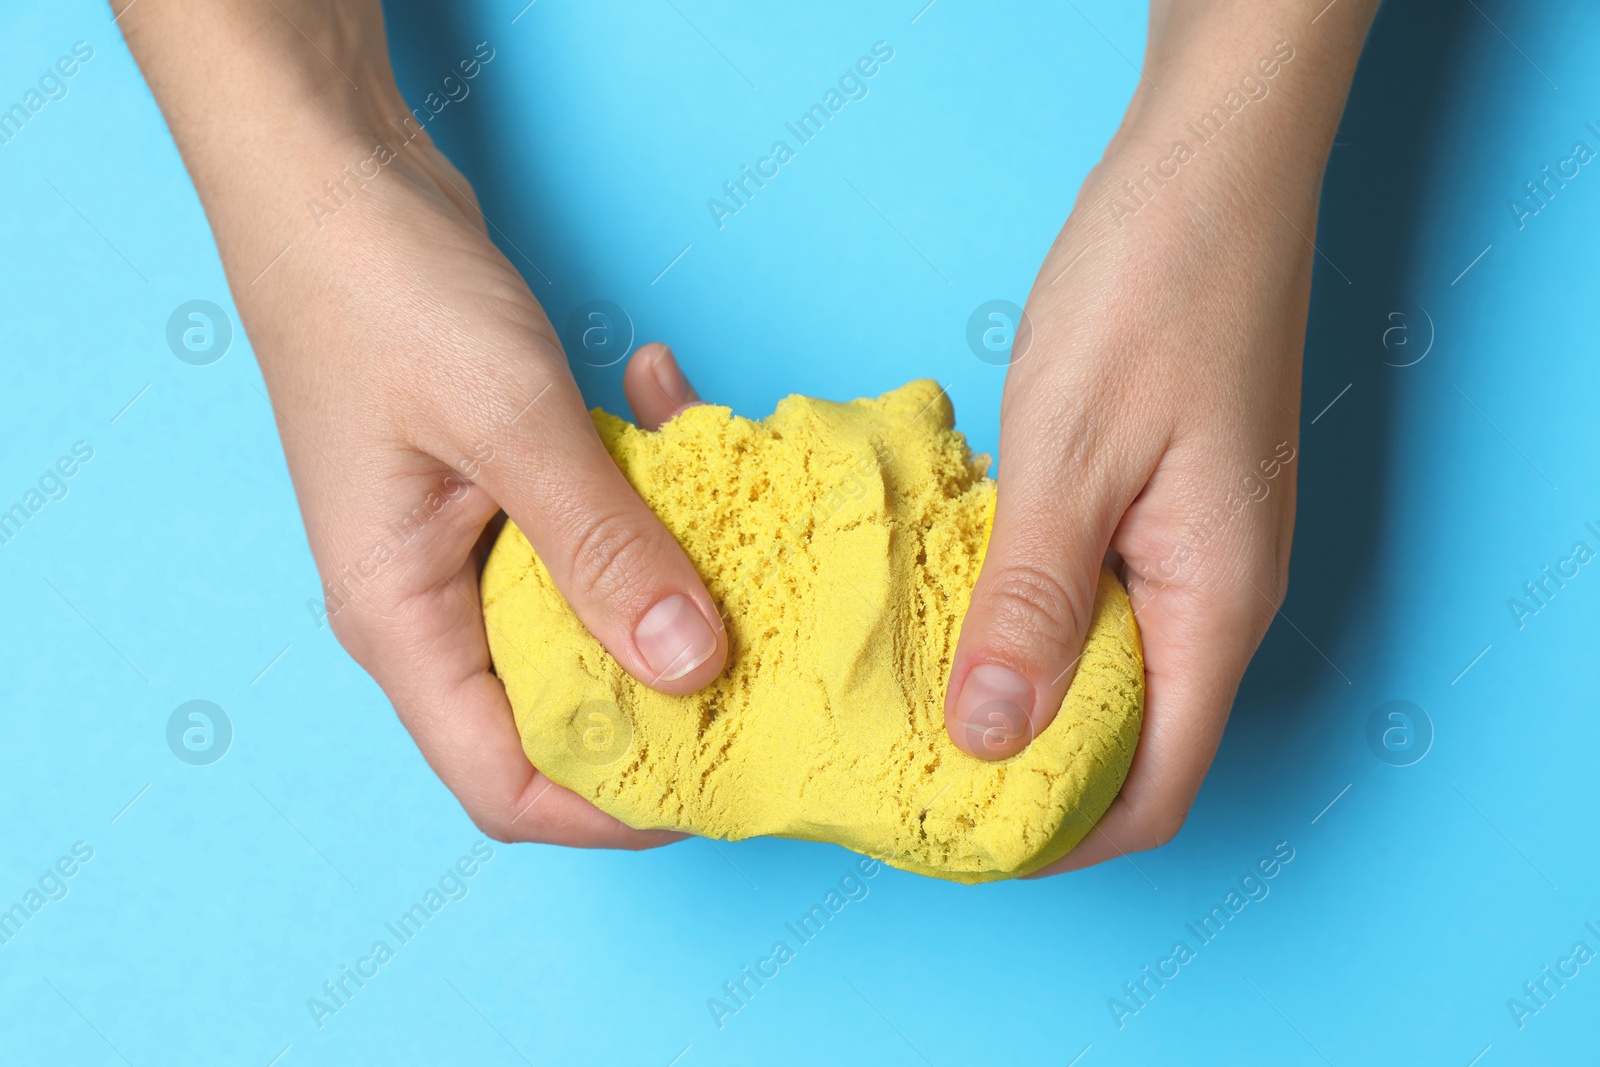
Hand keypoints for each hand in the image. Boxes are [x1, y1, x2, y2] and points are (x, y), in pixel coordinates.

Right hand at [117, 0, 725, 845]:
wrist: (329, 175)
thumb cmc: (382, 294)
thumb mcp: (507, 424)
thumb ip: (602, 550)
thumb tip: (692, 667)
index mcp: (404, 621)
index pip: (507, 782)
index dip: (614, 807)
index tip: (722, 779)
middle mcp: (433, 604)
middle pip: (563, 708)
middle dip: (668, 689)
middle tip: (770, 644)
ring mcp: (469, 544)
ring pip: (592, 608)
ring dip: (668, 562)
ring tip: (729, 492)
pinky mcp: (503, 486)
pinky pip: (593, 522)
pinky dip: (644, 478)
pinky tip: (666, 394)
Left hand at [942, 0, 1378, 873]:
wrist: (1206, 171)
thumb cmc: (1157, 292)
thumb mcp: (1076, 455)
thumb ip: (1034, 603)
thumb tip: (990, 737)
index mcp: (1214, 604)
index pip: (1153, 788)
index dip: (1059, 835)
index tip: (953, 836)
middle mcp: (1210, 594)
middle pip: (1123, 741)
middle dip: (1020, 772)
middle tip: (902, 767)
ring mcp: (1184, 548)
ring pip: (1096, 667)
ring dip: (1011, 689)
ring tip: (903, 693)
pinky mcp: (1151, 503)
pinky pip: (1083, 596)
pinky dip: (1015, 615)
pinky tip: (939, 598)